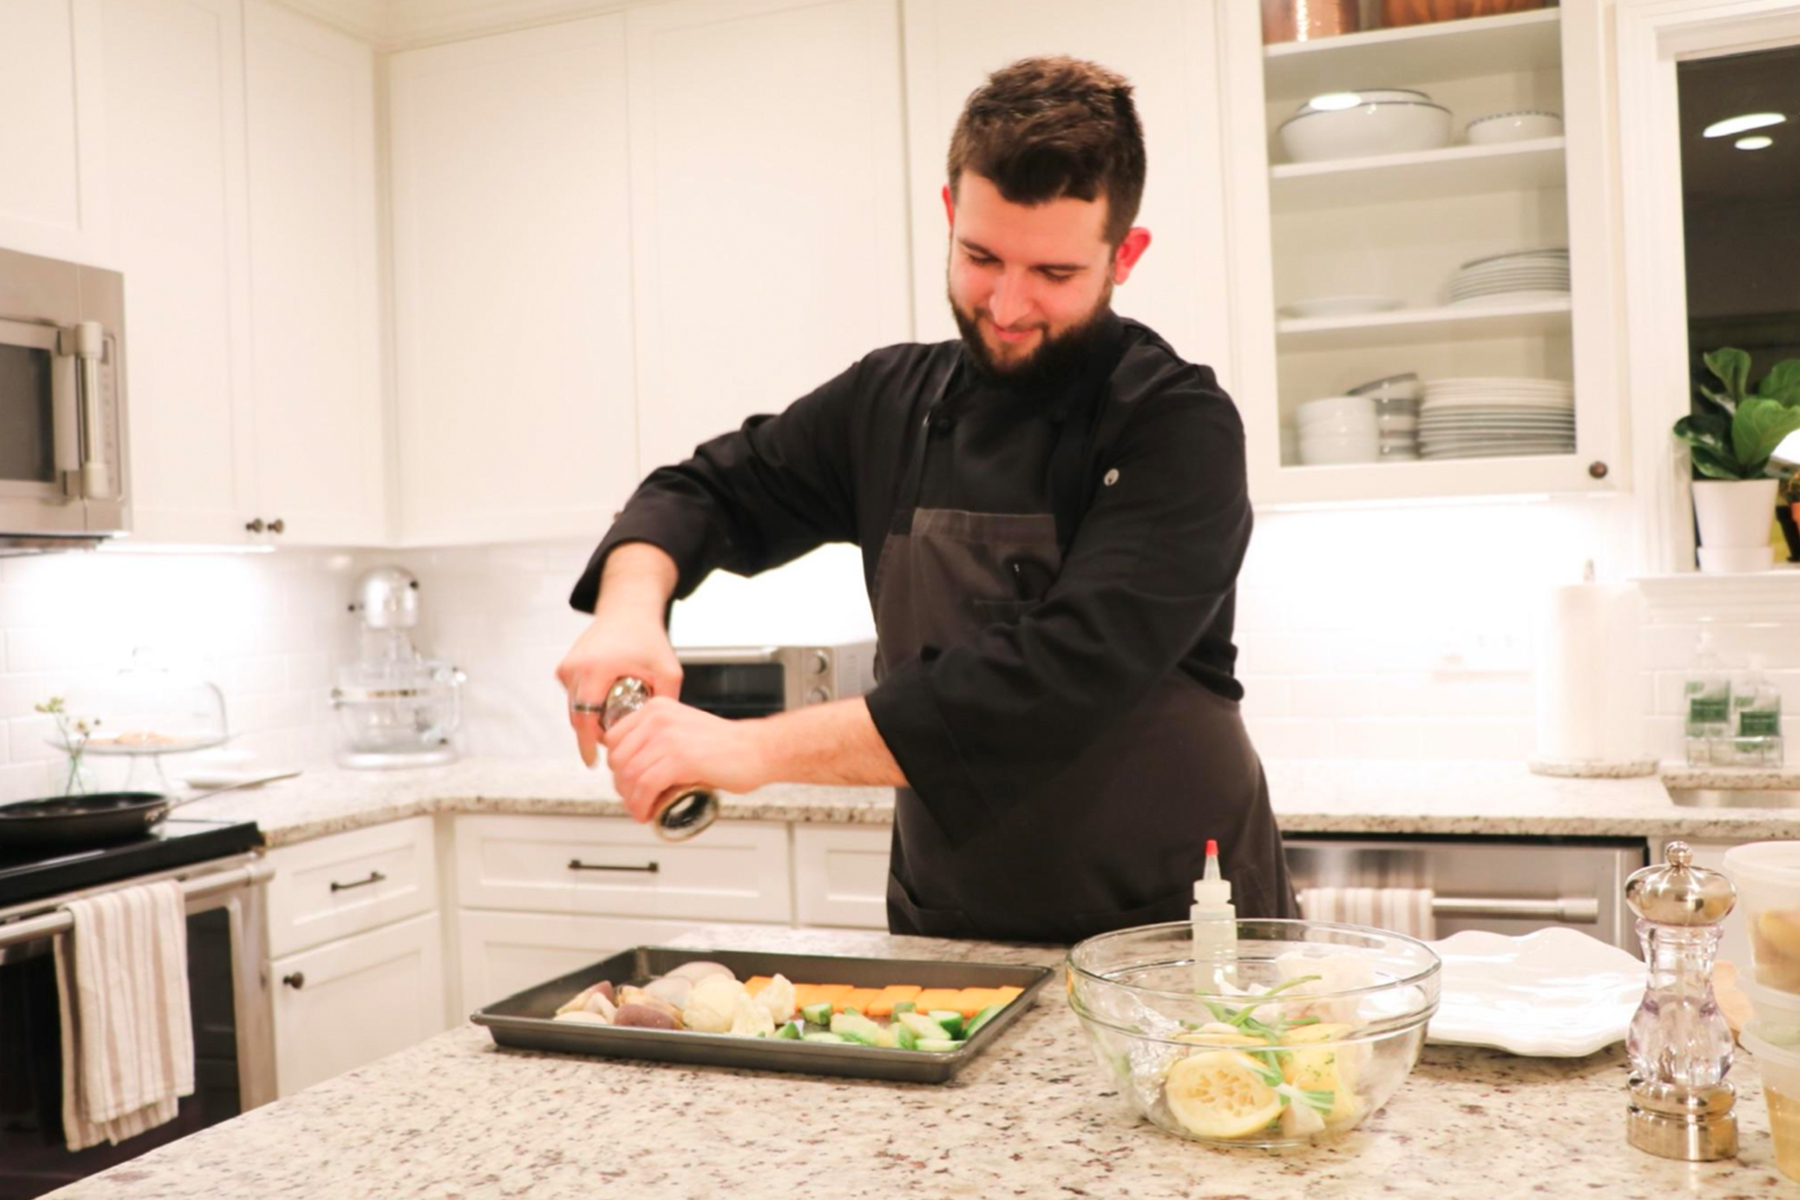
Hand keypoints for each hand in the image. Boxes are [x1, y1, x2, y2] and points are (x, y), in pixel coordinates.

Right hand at [555, 615, 682, 768]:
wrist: (627, 610)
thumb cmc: (647, 637)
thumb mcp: (667, 670)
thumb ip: (668, 701)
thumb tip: (663, 735)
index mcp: (595, 669)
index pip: (585, 718)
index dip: (588, 743)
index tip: (594, 762)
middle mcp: (575, 668)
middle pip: (577, 717)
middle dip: (593, 734)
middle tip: (614, 744)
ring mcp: (567, 667)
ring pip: (574, 708)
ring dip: (591, 719)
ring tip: (615, 720)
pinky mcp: (565, 667)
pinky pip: (574, 696)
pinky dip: (588, 705)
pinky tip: (608, 702)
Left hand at [602, 699, 770, 820]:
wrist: (757, 750)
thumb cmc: (728, 745)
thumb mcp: (684, 727)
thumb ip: (659, 738)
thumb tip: (637, 764)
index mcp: (657, 708)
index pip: (614, 737)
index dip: (616, 765)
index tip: (625, 780)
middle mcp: (658, 719)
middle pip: (618, 759)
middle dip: (622, 785)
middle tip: (633, 799)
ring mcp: (667, 738)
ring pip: (629, 775)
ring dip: (631, 800)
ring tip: (641, 809)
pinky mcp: (678, 760)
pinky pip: (645, 787)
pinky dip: (641, 805)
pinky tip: (648, 812)